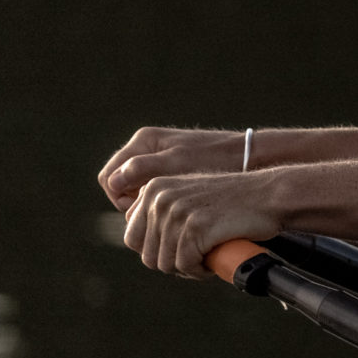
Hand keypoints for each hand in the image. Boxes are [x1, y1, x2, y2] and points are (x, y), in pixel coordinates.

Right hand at [99, 127, 243, 210]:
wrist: (248, 156)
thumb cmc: (215, 158)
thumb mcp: (178, 163)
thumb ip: (143, 169)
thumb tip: (114, 181)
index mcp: (143, 141)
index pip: (110, 176)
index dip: (119, 198)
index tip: (141, 210)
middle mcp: (146, 147)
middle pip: (119, 184)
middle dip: (129, 202)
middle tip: (153, 216)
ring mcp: (158, 158)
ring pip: (134, 189)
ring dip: (143, 205)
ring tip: (165, 215)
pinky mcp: (170, 169)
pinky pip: (151, 190)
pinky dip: (156, 202)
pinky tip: (174, 211)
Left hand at [122, 170, 282, 278]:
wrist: (268, 195)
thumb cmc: (233, 201)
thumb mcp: (187, 195)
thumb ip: (161, 210)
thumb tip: (141, 244)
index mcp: (153, 189)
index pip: (133, 237)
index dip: (156, 252)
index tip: (178, 252)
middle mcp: (159, 198)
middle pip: (147, 254)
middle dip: (171, 264)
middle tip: (194, 261)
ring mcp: (177, 212)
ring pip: (164, 263)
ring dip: (186, 270)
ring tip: (205, 261)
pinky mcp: (195, 227)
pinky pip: (185, 265)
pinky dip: (199, 272)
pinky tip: (212, 263)